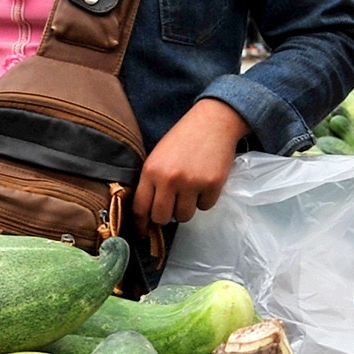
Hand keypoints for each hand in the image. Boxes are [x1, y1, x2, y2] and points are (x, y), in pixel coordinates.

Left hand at [133, 99, 249, 227]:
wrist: (213, 122)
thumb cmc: (183, 139)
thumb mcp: (158, 157)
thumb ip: (152, 181)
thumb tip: (149, 211)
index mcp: (151, 171)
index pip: (140, 207)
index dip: (141, 223)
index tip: (144, 231)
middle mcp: (169, 179)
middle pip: (161, 217)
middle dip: (166, 216)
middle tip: (173, 206)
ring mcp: (191, 183)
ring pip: (184, 216)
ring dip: (187, 208)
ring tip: (191, 191)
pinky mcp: (212, 185)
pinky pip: (205, 207)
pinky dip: (205, 200)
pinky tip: (205, 184)